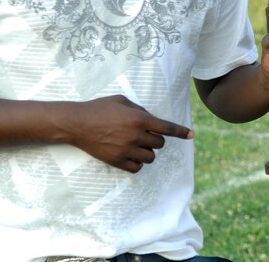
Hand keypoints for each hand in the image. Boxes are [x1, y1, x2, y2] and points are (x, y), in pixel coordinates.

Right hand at [68, 95, 192, 172]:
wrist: (77, 123)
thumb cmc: (99, 108)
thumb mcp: (122, 101)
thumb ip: (140, 109)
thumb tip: (151, 119)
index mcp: (139, 119)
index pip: (167, 128)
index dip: (181, 132)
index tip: (191, 135)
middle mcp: (135, 135)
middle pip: (159, 144)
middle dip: (156, 139)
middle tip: (145, 134)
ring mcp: (126, 150)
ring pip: (150, 157)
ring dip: (148, 151)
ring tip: (137, 145)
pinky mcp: (116, 161)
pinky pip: (137, 168)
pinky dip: (138, 163)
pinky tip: (132, 155)